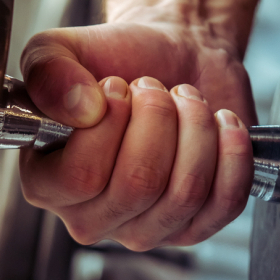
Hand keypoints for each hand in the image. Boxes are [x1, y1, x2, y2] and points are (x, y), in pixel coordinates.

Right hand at [20, 71, 252, 249]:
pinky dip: (232, 152)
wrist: (172, 56)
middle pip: (138, 186)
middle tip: (155, 90)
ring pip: (184, 192)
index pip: (80, 177)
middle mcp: (91, 218)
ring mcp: (144, 230)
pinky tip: (221, 124)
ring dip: (195, 127)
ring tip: (186, 101)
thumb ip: (47, 71)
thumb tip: (81, 109)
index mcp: (47, 185)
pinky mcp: (195, 228)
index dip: (109, 122)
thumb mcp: (60, 49)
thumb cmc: (115, 59)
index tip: (116, 86)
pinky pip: (225, 202)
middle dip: (158, 117)